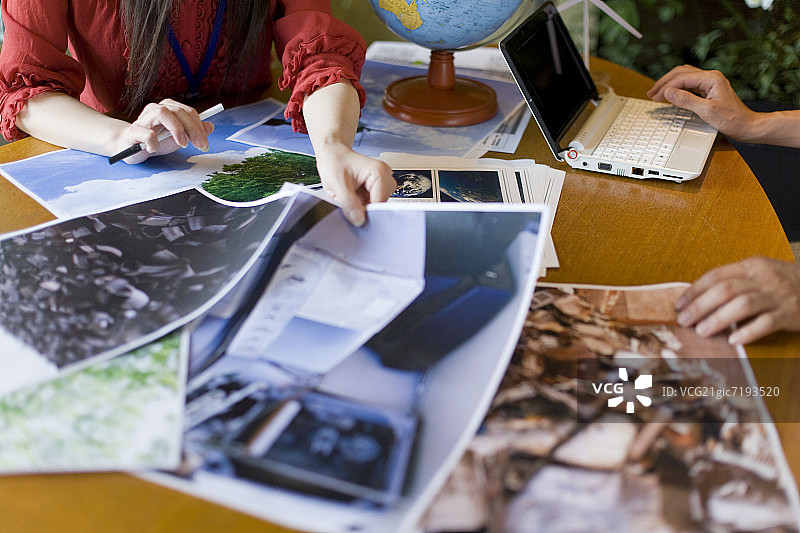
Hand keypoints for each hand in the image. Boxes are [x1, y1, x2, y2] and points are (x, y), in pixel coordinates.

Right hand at [113, 99, 213, 162]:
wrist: (129, 147)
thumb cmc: (155, 141)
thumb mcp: (178, 138)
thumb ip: (193, 132)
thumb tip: (210, 126)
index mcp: (169, 109)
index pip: (189, 112)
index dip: (200, 127)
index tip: (205, 144)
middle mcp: (156, 109)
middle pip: (179, 111)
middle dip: (193, 129)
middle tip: (200, 146)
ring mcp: (144, 118)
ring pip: (163, 113)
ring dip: (177, 129)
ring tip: (182, 145)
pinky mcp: (133, 131)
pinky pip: (147, 133)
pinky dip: (154, 143)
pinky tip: (154, 149)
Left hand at [313, 142, 394, 226]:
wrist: (332, 155)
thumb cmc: (334, 161)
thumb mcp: (338, 184)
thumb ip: (349, 203)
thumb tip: (359, 220)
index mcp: (379, 172)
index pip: (381, 202)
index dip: (368, 212)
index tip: (356, 216)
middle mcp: (384, 176)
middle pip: (381, 205)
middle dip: (365, 208)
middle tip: (350, 200)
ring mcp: (382, 182)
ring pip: (377, 206)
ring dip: (363, 206)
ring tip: (352, 193)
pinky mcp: (377, 188)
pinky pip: (372, 204)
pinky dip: (362, 204)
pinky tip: (354, 195)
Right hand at [647, 65, 757, 140]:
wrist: (746, 126)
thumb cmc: (732, 119)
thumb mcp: (707, 111)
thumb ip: (686, 100)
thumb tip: (669, 92)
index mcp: (711, 78)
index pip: (682, 78)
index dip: (667, 87)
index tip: (656, 97)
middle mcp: (711, 77)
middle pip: (682, 73)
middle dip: (665, 82)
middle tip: (652, 93)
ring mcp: (710, 83)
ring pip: (685, 77)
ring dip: (670, 84)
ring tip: (658, 93)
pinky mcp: (709, 90)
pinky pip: (689, 84)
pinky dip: (678, 88)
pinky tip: (671, 95)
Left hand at [675, 256, 799, 343]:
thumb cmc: (785, 283)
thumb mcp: (761, 273)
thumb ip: (735, 281)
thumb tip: (698, 298)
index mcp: (752, 266)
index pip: (716, 275)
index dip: (694, 291)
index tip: (679, 304)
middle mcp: (764, 278)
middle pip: (725, 290)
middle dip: (700, 306)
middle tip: (684, 320)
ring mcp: (778, 296)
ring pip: (742, 305)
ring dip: (718, 319)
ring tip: (702, 331)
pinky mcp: (790, 313)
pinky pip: (766, 323)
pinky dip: (748, 332)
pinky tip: (733, 340)